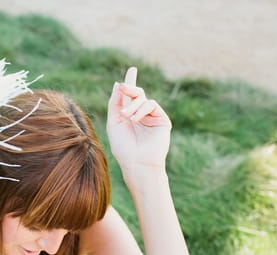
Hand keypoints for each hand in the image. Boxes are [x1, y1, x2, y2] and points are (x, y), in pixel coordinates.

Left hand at [106, 67, 171, 185]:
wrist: (136, 162)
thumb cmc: (123, 147)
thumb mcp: (114, 123)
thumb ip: (115, 103)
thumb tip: (118, 84)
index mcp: (128, 115)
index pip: (130, 96)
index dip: (130, 83)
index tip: (132, 70)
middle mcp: (140, 115)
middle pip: (137, 94)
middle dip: (129, 88)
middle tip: (123, 86)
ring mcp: (152, 117)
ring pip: (143, 98)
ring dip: (133, 104)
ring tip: (126, 116)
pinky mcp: (162, 120)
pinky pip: (151, 105)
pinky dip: (142, 109)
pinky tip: (135, 119)